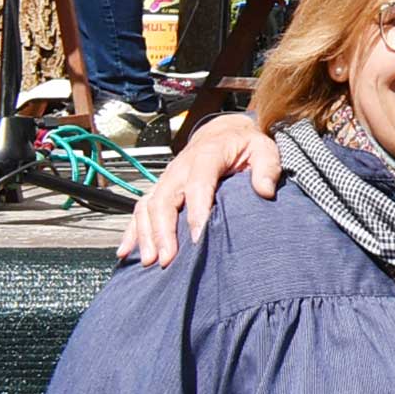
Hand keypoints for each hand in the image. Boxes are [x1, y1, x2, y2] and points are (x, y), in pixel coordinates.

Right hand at [117, 112, 277, 264]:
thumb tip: (265, 191)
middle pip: (165, 200)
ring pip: (148, 206)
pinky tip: (126, 251)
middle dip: (164, 231)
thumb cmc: (245, 144)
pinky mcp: (160, 188)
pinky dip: (132, 230)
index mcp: (207, 156)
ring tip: (150, 260)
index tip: (197, 238)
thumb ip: (267, 167)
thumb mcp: (264, 148)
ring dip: (146, 234)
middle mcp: (180, 168)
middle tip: (168, 259)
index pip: (198, 185)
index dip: (196, 212)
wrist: (224, 132)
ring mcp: (167, 178)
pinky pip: (140, 208)